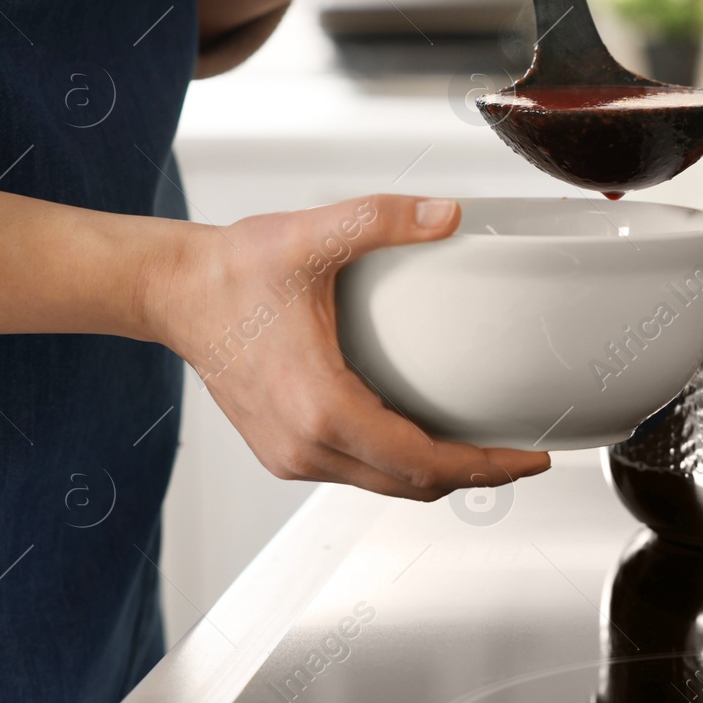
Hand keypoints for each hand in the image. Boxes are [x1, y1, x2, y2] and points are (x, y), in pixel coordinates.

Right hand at [160, 196, 550, 500]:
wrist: (172, 291)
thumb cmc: (231, 273)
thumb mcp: (314, 235)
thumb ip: (383, 220)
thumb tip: (448, 216)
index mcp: (322, 410)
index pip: (424, 464)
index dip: (486, 467)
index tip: (530, 458)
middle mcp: (306, 448)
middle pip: (412, 487)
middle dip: (475, 476)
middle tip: (522, 456)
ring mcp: (292, 456)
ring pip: (386, 486)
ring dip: (438, 474)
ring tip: (485, 449)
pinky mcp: (284, 451)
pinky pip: (359, 473)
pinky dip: (400, 465)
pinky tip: (426, 438)